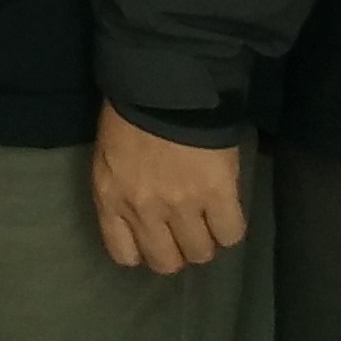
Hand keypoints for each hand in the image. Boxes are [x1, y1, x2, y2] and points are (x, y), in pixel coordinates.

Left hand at [90, 109, 246, 275]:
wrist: (166, 79)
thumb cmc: (131, 108)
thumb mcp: (109, 153)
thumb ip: (121, 188)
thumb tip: (142, 213)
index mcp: (111, 197)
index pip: (123, 254)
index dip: (143, 250)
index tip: (155, 237)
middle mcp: (144, 210)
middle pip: (166, 262)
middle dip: (177, 249)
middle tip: (185, 228)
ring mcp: (182, 204)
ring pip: (200, 253)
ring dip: (206, 239)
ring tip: (208, 217)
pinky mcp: (218, 193)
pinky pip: (231, 233)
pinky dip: (230, 226)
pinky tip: (225, 208)